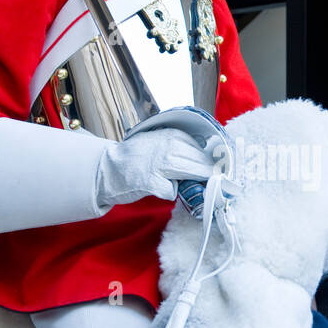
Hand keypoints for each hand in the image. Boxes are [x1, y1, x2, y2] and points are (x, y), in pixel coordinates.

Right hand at [95, 126, 216, 207]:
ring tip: (195, 186)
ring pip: (193, 173)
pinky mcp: (150, 181)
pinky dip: (169, 192)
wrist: (108, 167)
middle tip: (215, 182)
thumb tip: (206, 160)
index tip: (219, 169)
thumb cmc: (136, 157)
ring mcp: (159, 163)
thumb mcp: (158, 142)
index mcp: (171, 135)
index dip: (212, 161)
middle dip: (210, 174)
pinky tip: (163, 189)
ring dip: (197, 181)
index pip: (202, 148)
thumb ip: (179, 148)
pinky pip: (171, 190)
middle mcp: (168, 146)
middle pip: (201, 162)